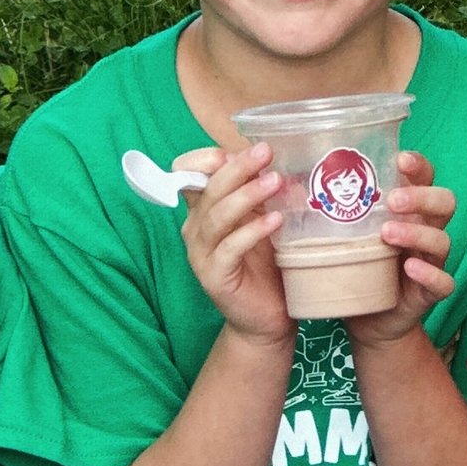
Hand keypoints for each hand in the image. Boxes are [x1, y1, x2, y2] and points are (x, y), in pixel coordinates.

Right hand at [178, 146, 292, 346]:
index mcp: (205, 209)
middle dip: (237, 167)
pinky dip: (252, 231)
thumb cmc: (267, 264)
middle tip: (266, 152)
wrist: (269, 316)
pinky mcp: (214, 276)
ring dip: (246, 195)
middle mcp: (197, 229)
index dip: (204, 158)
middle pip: (207, 189)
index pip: (187, 172)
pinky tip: (275, 220)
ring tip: (275, 182)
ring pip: (216, 216)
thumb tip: (279, 156)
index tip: (232, 149)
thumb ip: (261, 191)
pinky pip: (229, 247)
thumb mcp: (263, 218)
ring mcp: (202, 254)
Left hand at [345, 149, 460, 347]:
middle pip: (444, 203)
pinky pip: (442, 283)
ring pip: (441, 240)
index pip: (426, 178)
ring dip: (417, 232)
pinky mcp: (429, 293)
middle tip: (392, 199)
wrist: (366, 320)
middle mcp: (426, 231)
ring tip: (388, 232)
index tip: (399, 158)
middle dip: (422, 196)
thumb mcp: (343, 236)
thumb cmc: (356, 267)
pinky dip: (429, 274)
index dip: (419, 166)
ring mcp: (431, 262)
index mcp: (410, 211)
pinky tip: (409, 267)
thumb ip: (330, 211)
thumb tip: (289, 182)